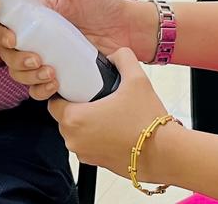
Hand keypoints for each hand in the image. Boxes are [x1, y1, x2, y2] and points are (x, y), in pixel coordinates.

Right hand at [0, 0, 157, 98]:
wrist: (127, 29)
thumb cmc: (104, 3)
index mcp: (37, 15)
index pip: (5, 25)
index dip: (1, 34)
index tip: (12, 38)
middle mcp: (37, 38)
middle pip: (8, 54)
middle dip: (17, 59)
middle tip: (36, 59)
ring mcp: (47, 58)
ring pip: (19, 73)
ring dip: (28, 76)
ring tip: (50, 73)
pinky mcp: (59, 76)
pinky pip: (38, 90)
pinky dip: (40, 90)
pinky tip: (54, 83)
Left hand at [48, 48, 176, 179]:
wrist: (163, 153)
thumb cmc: (146, 121)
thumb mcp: (136, 79)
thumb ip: (123, 58)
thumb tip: (116, 54)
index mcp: (75, 119)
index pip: (53, 103)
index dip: (63, 92)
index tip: (76, 86)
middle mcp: (74, 140)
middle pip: (64, 118)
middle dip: (76, 106)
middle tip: (94, 96)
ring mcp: (85, 154)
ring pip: (76, 132)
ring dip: (86, 121)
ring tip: (107, 110)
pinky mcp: (96, 163)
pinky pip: (88, 144)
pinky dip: (96, 135)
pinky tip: (114, 125)